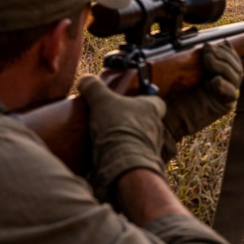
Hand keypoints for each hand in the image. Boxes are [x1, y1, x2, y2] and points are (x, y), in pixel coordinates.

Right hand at [77, 75, 166, 202]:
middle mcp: (158, 127)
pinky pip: (135, 154)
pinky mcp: (145, 162)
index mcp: (153, 109)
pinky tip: (109, 154)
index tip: (126, 101)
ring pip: (140, 138)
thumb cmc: (118, 127)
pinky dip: (124, 154)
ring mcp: (153, 146)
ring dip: (127, 138)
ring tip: (107, 138)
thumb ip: (94, 87)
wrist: (125, 164)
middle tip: (111, 120)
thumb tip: (86, 79)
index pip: (154, 101)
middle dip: (130, 120)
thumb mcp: (102, 101)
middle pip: (145, 120)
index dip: (141, 100)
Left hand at [161, 42, 243, 159]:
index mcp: (217, 73)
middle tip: (207, 51)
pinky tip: (214, 81)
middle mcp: (224, 83)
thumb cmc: (173, 94)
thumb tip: (208, 43)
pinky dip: (224, 85)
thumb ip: (197, 59)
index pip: (232, 58)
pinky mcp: (223, 107)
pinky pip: (231, 94)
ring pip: (236, 77)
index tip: (209, 44)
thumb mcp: (185, 71)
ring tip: (208, 61)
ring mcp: (224, 95)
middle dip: (224, 55)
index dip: (225, 50)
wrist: (167, 116)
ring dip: (223, 66)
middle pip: (236, 66)